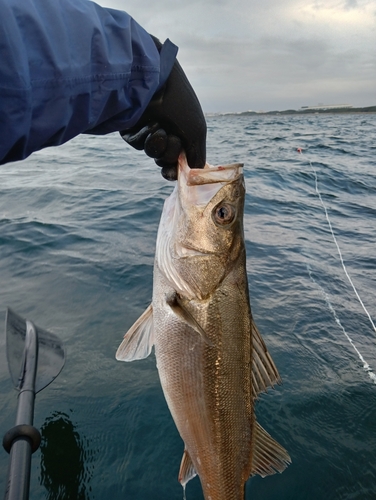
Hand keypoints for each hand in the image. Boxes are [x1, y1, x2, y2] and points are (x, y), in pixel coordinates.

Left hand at [120, 38, 206, 180]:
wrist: (155, 80)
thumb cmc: (179, 103)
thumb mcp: (196, 132)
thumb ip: (196, 157)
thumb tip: (192, 172)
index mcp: (182, 131)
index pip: (178, 159)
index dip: (175, 169)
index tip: (173, 171)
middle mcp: (165, 130)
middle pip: (165, 160)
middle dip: (169, 153)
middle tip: (172, 137)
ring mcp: (147, 129)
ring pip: (151, 153)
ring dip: (158, 145)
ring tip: (159, 127)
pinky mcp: (130, 126)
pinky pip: (137, 143)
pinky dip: (144, 137)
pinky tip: (148, 122)